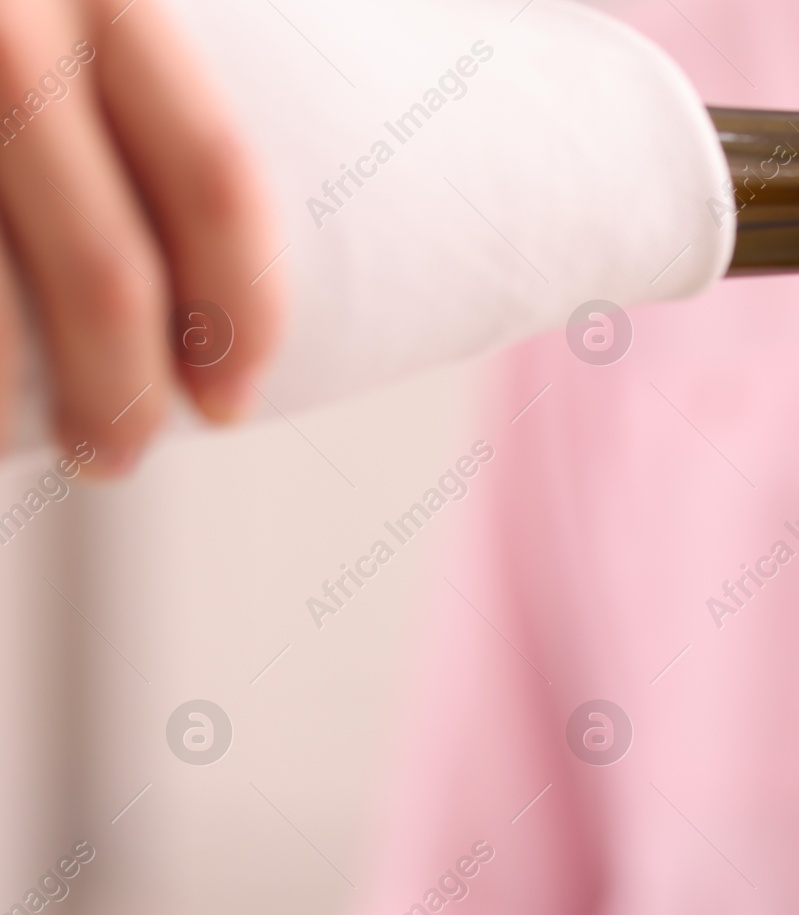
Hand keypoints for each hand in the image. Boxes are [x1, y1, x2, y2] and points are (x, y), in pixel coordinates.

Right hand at [0, 0, 281, 472]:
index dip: (244, 317)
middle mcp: (11, 22)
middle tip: (118, 455)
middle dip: (126, 395)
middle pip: (107, 271)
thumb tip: (202, 315)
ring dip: (9, 412)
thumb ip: (117, 110)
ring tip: (22, 447)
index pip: (216, 183)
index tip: (230, 401)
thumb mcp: (62, 19)